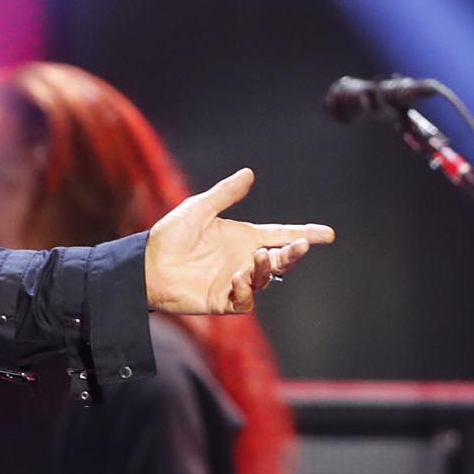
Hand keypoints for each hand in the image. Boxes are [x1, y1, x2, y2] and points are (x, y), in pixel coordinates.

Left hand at [143, 168, 334, 314]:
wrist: (146, 265)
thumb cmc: (170, 235)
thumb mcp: (199, 208)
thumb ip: (225, 194)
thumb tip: (250, 173)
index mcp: (243, 238)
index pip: (281, 235)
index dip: (304, 234)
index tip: (327, 235)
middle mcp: (244, 260)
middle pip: (280, 260)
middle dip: (293, 254)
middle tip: (298, 246)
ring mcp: (235, 282)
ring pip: (265, 279)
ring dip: (267, 268)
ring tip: (259, 257)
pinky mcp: (223, 300)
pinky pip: (244, 299)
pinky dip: (245, 290)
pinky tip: (236, 277)